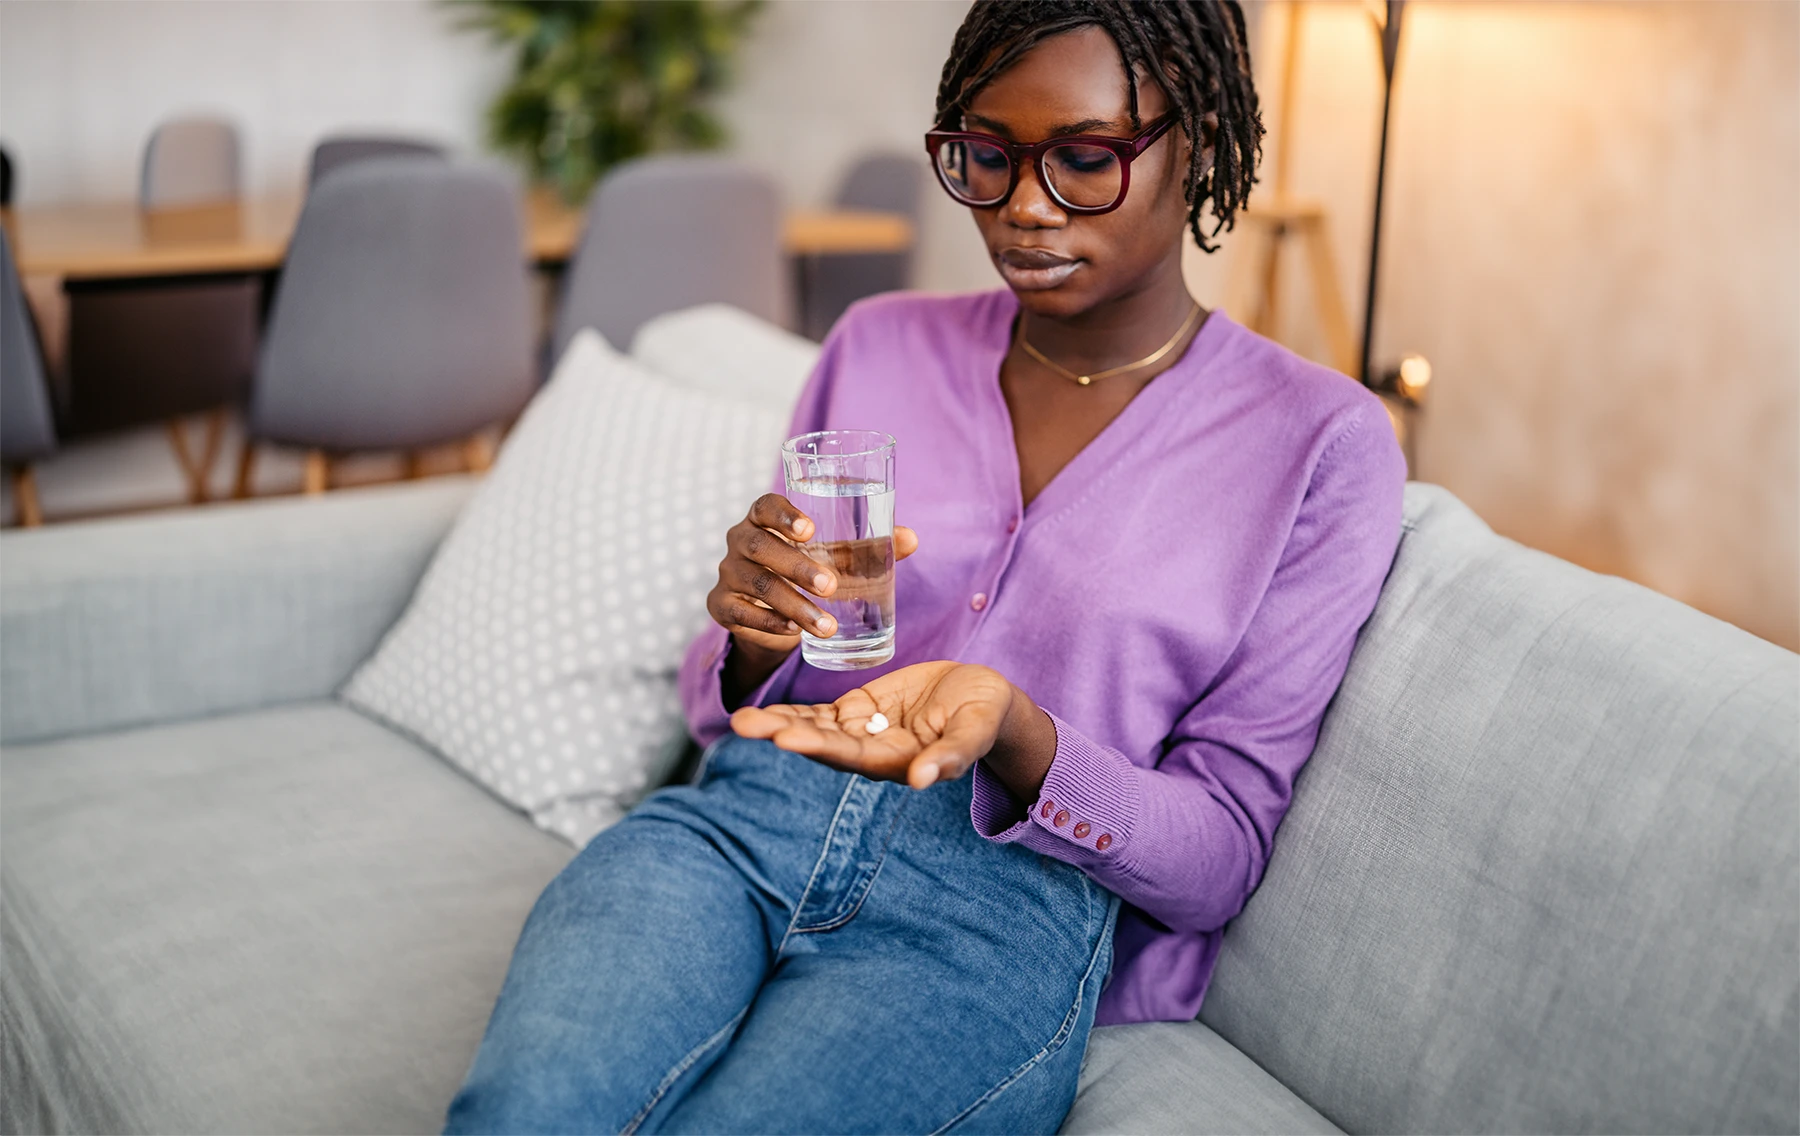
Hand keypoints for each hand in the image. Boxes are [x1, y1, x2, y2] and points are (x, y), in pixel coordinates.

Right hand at [707, 494, 916, 701]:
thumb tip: (911, 539)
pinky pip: (740, 612)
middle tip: (831, 586)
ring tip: (825, 624)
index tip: (810, 529)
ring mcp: (728, 573)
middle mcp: (740, 540)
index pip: (764, 505)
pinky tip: (793, 631)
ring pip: (756, 583)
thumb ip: (867, 547)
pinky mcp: (721, 605)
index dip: (783, 514)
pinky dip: (768, 622)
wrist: (771, 613)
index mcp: (764, 519)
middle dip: (797, 566)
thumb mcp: (833, 556)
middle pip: (759, 545)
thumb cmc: (805, 569)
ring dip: (792, 604)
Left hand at [730, 661, 1052, 792]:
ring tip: (741, 719)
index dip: (817, 747)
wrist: (983, 697)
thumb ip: (949, 756)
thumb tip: (920, 780)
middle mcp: (873, 752)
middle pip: (821, 744)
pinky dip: (794, 712)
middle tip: (743, 724)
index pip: (851, 756)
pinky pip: (822, 714)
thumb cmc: (985, 716)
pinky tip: (764, 711)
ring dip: (779, 723)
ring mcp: (864, 730)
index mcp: (898, 762)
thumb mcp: (974, 731)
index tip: (784, 739)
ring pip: (814, 728)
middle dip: (783, 733)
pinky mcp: (861, 709)